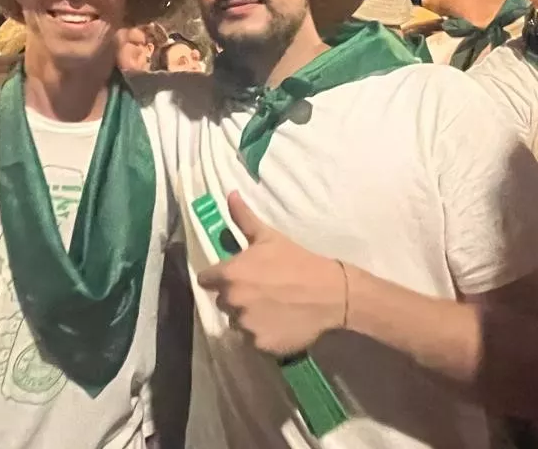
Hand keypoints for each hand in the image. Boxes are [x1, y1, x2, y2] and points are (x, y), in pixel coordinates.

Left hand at [195, 192, 347, 355]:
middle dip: (235, 296)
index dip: (218, 277)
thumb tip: (230, 194)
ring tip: (271, 307)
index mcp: (230, 274)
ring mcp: (245, 325)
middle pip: (222, 301)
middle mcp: (232, 301)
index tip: (234, 276)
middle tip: (260, 290)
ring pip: (236, 322)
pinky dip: (261, 333)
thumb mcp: (269, 237)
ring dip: (247, 316)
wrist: (331, 292)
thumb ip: (243, 218)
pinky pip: (252, 339)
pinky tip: (278, 322)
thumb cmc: (297, 261)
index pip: (206, 279)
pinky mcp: (260, 344)